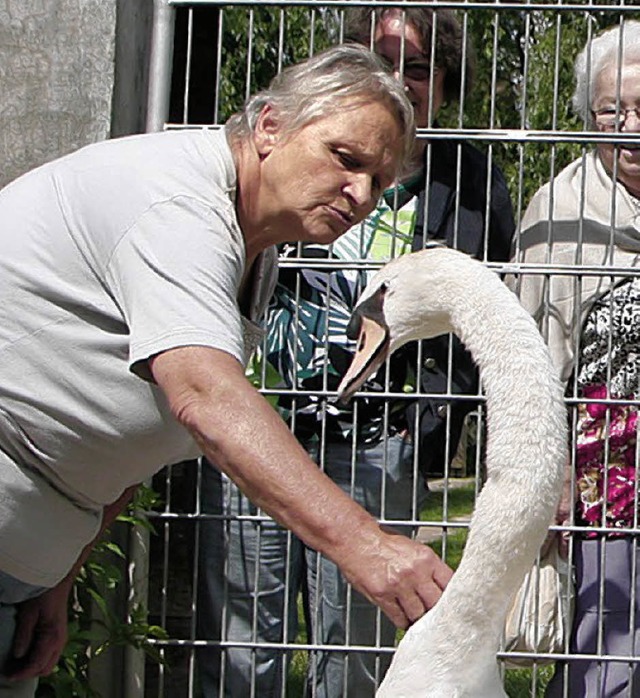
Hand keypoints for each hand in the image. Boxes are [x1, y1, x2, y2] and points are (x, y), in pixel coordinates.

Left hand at [8, 580, 71, 680]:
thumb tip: (18, 655)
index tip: (8, 675)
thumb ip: (24, 635)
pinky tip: (27, 655)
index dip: (22, 673)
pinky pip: (50, 655)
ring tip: (17, 664)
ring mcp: (61, 639)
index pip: (37, 664)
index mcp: (53, 637)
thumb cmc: (45, 594)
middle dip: (28, 673)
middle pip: (45, 669)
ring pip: (49, 663)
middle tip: (11, 671)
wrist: (59, 582)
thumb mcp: (29, 613)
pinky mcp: (59, 635)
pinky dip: (39, 660)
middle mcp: (60, 641)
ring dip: (34, 667)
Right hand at [338, 527, 452, 628]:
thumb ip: (428, 567)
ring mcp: (399, 585)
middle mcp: (415, 572)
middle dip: (436, 611)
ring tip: (418, 618)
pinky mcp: (383, 595)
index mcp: (426, 558)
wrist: (356, 538)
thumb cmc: (382, 542)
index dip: (452, 598)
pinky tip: (404, 618)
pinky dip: (403, 622)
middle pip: (437, 604)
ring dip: (419, 619)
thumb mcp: (412, 548)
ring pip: (419, 615)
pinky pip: (400, 619)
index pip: (450, 584)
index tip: (452, 605)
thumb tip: (442, 588)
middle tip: (435, 616)